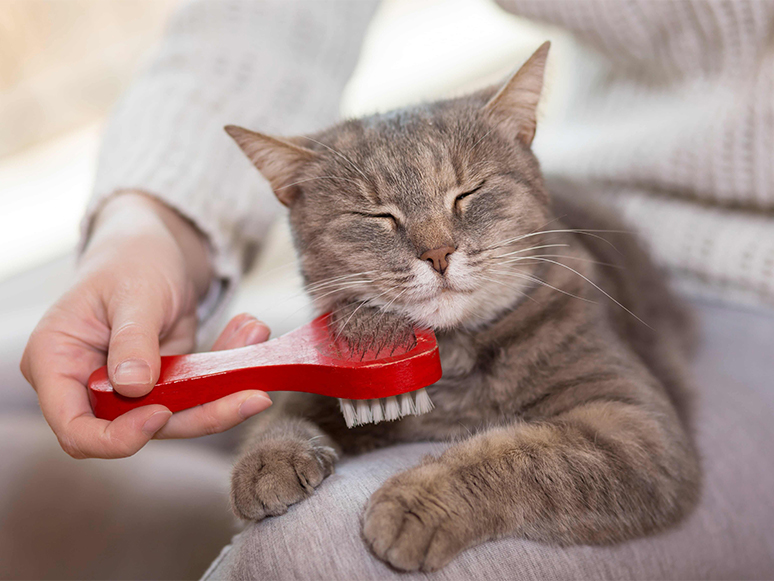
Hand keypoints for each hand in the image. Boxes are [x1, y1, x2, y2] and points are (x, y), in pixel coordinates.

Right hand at [20, 192, 272, 458]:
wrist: (153, 246)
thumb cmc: (130, 259)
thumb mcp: (133, 292)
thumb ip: (132, 340)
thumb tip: (134, 387)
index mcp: (56, 363)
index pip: (76, 429)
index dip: (116, 437)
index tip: (161, 414)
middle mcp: (87, 385)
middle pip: (138, 429)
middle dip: (201, 414)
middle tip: (254, 396)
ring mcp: (128, 390)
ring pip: (178, 417)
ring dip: (226, 390)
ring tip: (256, 339)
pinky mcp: (164, 385)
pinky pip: (198, 393)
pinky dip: (229, 369)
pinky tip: (251, 332)